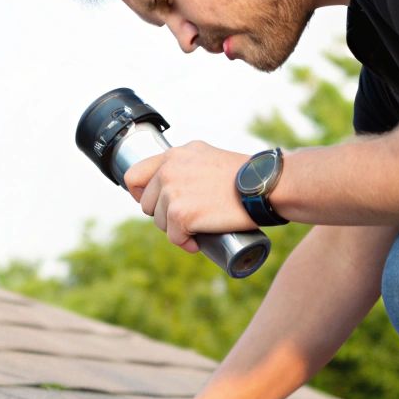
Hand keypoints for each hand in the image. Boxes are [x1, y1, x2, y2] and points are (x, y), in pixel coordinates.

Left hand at [122, 141, 253, 252]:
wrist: (264, 185)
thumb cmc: (244, 176)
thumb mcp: (207, 157)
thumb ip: (187, 165)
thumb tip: (173, 185)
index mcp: (174, 155)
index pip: (134, 175)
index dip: (141, 195)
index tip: (155, 205)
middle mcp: (169, 170)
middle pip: (146, 204)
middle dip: (163, 216)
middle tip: (186, 220)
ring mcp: (173, 192)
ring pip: (159, 222)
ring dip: (176, 230)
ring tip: (198, 229)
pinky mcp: (181, 213)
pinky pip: (173, 237)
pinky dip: (186, 243)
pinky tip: (198, 241)